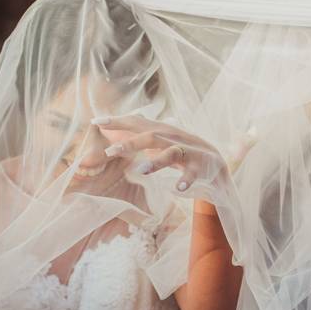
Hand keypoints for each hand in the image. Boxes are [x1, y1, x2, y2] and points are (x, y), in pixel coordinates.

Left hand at [95, 114, 228, 193]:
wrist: (214, 162)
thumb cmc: (181, 151)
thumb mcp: (159, 141)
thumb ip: (139, 134)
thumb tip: (112, 128)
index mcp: (161, 130)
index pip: (136, 123)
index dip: (117, 121)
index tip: (96, 120)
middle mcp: (172, 138)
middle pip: (150, 136)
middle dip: (130, 143)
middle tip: (109, 151)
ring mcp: (187, 152)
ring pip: (170, 153)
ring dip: (156, 162)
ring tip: (140, 170)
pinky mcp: (199, 166)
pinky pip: (191, 174)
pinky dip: (185, 181)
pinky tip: (178, 189)